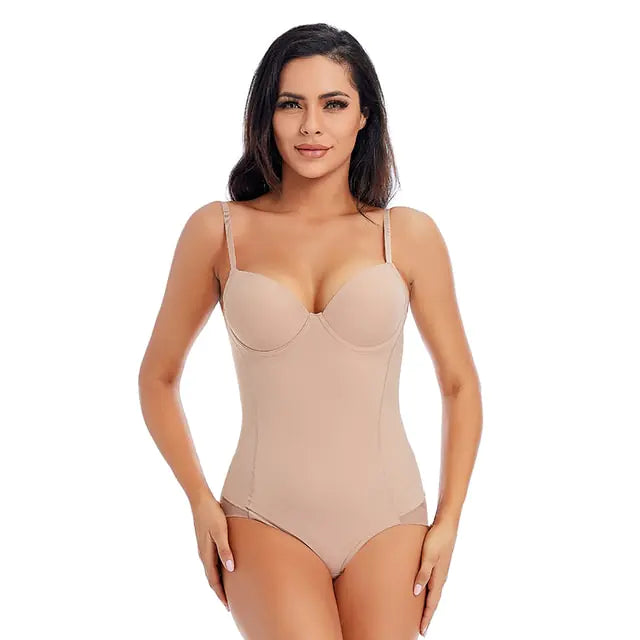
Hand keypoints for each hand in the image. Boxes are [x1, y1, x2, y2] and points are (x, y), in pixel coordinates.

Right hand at [191, 494, 235, 610]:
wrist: (200, 500)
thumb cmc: (212, 514)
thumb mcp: (221, 531)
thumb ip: (225, 550)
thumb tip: (230, 569)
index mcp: (206, 554)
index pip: (214, 580)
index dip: (221, 594)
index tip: (228, 606)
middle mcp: (203, 554)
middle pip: (211, 578)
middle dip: (219, 592)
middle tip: (229, 604)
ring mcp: (203, 549)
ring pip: (211, 571)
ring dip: (218, 582)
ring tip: (227, 590)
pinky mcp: (205, 543)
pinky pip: (211, 562)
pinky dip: (217, 571)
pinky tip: (224, 569)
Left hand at [413, 518, 457, 635]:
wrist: (447, 525)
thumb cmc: (436, 538)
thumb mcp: (427, 555)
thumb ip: (423, 573)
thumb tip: (417, 592)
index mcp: (439, 578)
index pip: (432, 603)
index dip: (427, 617)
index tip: (422, 631)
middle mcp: (441, 577)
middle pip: (433, 601)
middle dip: (428, 615)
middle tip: (422, 629)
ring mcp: (441, 571)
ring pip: (434, 593)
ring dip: (429, 605)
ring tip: (422, 614)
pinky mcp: (439, 565)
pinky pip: (433, 584)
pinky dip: (429, 593)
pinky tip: (425, 592)